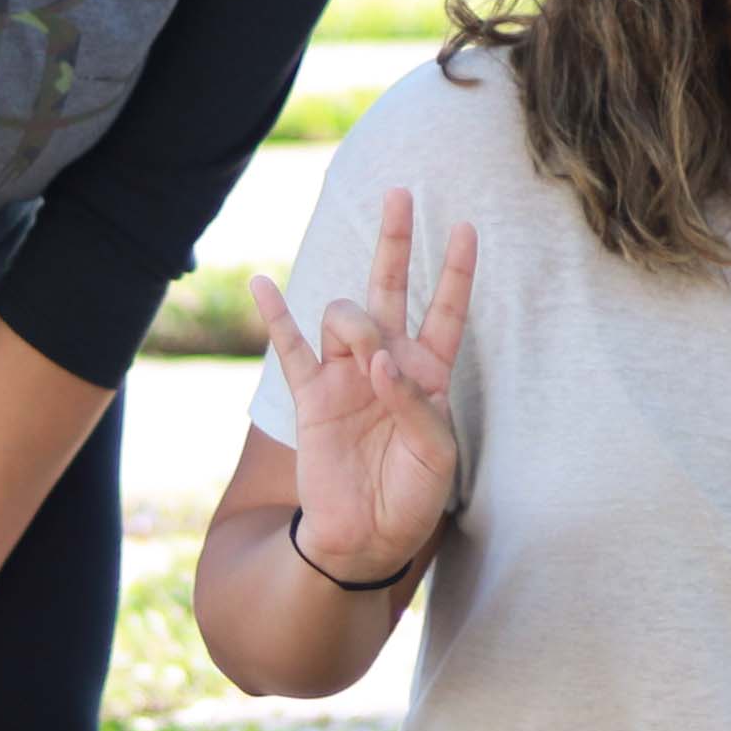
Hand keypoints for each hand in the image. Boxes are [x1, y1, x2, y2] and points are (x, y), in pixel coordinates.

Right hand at [255, 188, 472, 586]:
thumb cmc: (412, 497)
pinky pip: (289, 347)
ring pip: (346, 315)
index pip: (446, 311)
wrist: (366, 537)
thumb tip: (376, 362)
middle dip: (397, 241)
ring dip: (356, 325)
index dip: (457, 271)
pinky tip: (263, 282)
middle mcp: (387, 362)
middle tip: (401, 193)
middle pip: (392, 286)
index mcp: (430, 374)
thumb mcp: (435, 454)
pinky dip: (275, 314)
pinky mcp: (311, 395)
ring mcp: (346, 373)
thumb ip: (413, 403)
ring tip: (365, 364)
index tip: (467, 227)